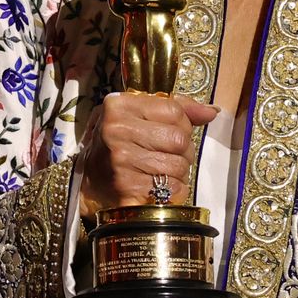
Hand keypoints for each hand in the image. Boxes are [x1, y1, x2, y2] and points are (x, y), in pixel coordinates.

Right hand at [78, 93, 218, 219]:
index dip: (182, 124)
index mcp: (119, 106)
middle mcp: (116, 131)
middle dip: (182, 150)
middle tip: (166, 156)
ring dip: (178, 172)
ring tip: (160, 172)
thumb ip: (176, 108)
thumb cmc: (117, 145)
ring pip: (179, 165)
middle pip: (180, 139)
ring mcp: (120, 162)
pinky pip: (172, 189)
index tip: (169, 132)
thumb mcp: (137, 116)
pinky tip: (157, 189)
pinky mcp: (127, 190)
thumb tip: (212, 112)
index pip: (175, 111)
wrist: (85, 186)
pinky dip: (173, 191)